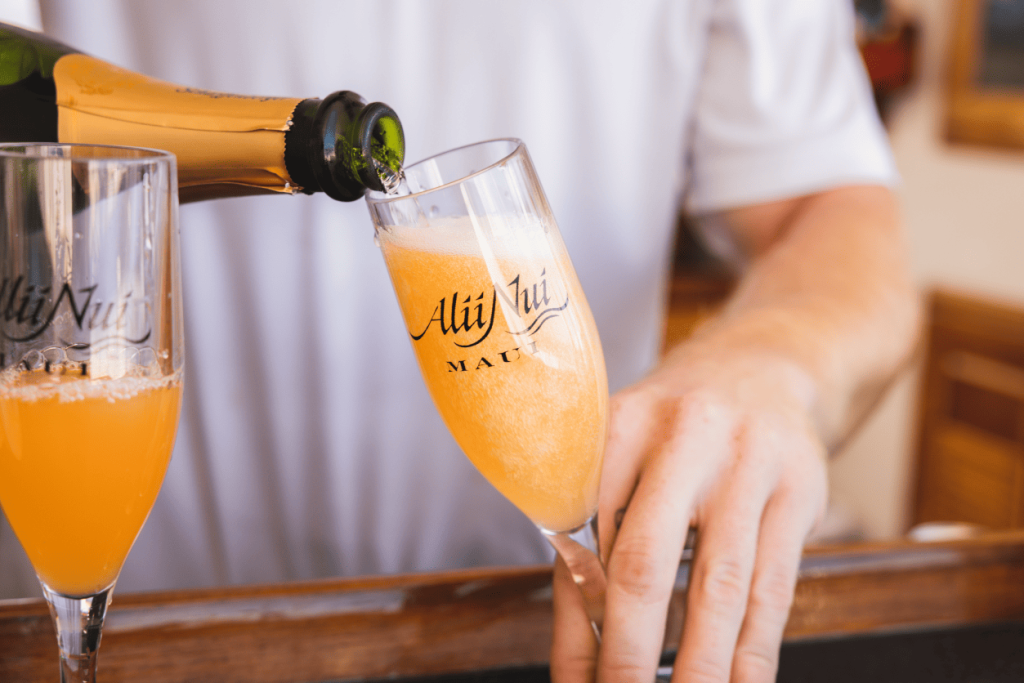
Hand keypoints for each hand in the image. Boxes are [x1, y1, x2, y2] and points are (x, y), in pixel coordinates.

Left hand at [551, 339, 828, 682]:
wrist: (761, 366)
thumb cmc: (674, 429)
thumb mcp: (623, 456)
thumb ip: (594, 539)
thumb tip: (579, 652)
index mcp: (620, 426)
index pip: (583, 540)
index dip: (576, 623)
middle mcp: (683, 437)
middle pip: (647, 562)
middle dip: (630, 654)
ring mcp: (749, 462)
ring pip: (720, 586)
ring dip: (700, 666)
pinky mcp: (801, 490)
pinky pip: (775, 587)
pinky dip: (755, 650)